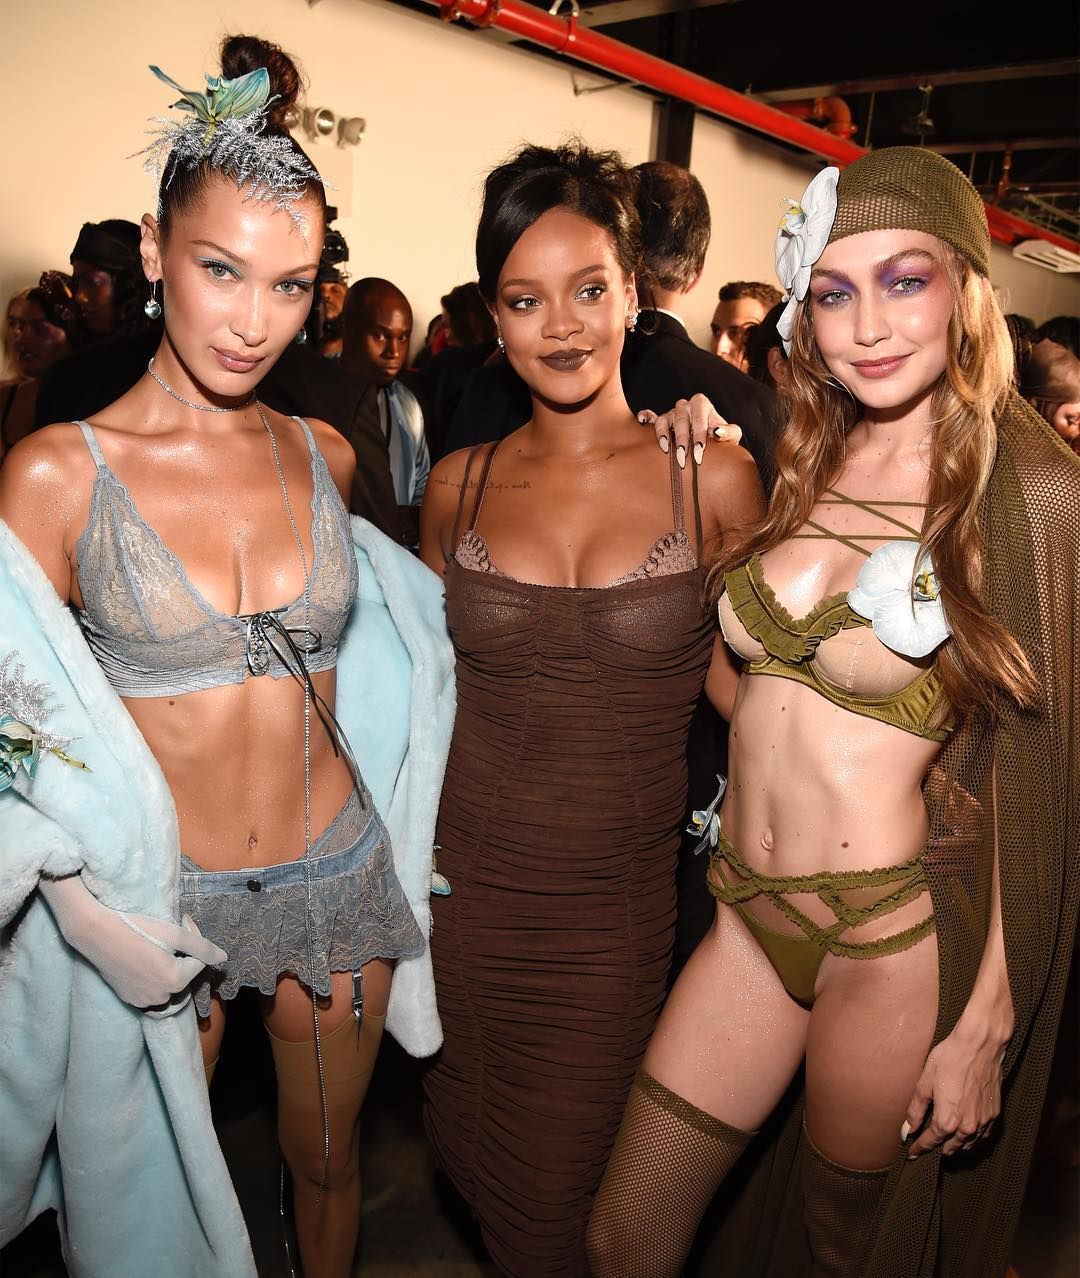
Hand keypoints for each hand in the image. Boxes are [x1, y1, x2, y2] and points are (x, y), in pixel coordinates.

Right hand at [41, 874, 226, 1008]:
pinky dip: (156, 984)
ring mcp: (143, 1001)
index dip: (194, 940)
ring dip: (171, 973)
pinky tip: (145, 965)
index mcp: (175, 980)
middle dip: (183, 957)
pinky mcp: (130, 1000)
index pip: (200, 962)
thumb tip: (224, 959)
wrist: (96, 933)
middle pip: (185, 976)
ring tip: (159, 952)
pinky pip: (152, 997)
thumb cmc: (137, 928)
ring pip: (170, 989)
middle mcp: (161, 996)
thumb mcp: (174, 933)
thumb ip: (202, 948)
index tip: (181, 922)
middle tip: (168, 936)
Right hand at [637, 394, 742, 467]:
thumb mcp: (732, 435)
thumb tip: (716, 432)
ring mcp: (671, 413)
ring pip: (664, 419)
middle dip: (682, 439)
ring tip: (666, 449)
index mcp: (702, 404)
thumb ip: (729, 432)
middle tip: (683, 458)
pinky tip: (642, 423)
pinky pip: (650, 416)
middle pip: (681, 418)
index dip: (699, 434)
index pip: (699, 417)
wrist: (711, 445)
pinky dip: (645, 417)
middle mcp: (685, 406)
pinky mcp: (659, 421)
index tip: (699, 453)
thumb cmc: (721, 439)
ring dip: (663, 434)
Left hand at [902, 1015, 1009, 1156]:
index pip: (930, 1142)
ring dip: (956, 1146)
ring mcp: (984, 1122)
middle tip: (927, 1147)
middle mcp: (968, 1127)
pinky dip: (972, 1139)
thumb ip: (916, 1109)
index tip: (911, 1153)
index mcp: (948, 1121)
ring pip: (968, 1145)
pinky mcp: (995, 1114)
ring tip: (945, 1143)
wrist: (980, 1045)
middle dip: (938, 1149)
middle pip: (951, 1148)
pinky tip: (966, 1133)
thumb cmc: (950, 1059)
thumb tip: (907, 1129)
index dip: (919, 1149)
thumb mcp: (925, 1082)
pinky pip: (982, 1136)